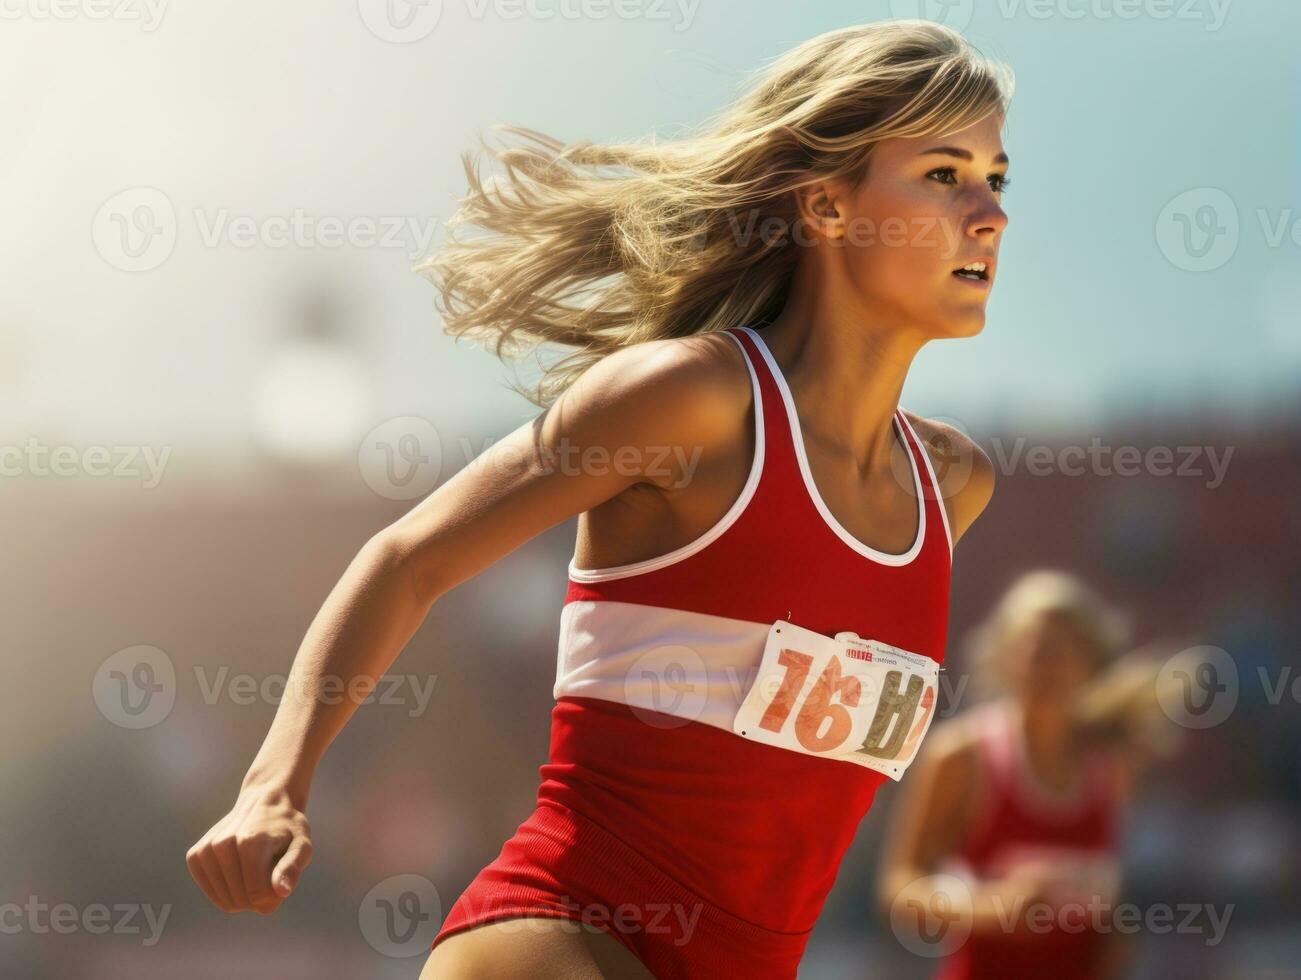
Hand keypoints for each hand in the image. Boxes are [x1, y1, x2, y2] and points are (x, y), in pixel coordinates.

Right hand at [186, 785, 312, 913]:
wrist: (265, 804)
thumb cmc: (287, 830)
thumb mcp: (302, 845)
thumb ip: (293, 868)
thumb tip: (281, 891)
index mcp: (251, 842)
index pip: (258, 894)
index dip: (274, 896)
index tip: (282, 879)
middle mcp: (223, 844)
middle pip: (241, 900)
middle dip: (260, 897)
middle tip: (270, 872)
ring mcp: (206, 849)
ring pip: (226, 901)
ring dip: (244, 895)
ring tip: (255, 868)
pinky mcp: (195, 855)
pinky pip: (212, 894)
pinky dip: (228, 891)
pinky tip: (239, 872)